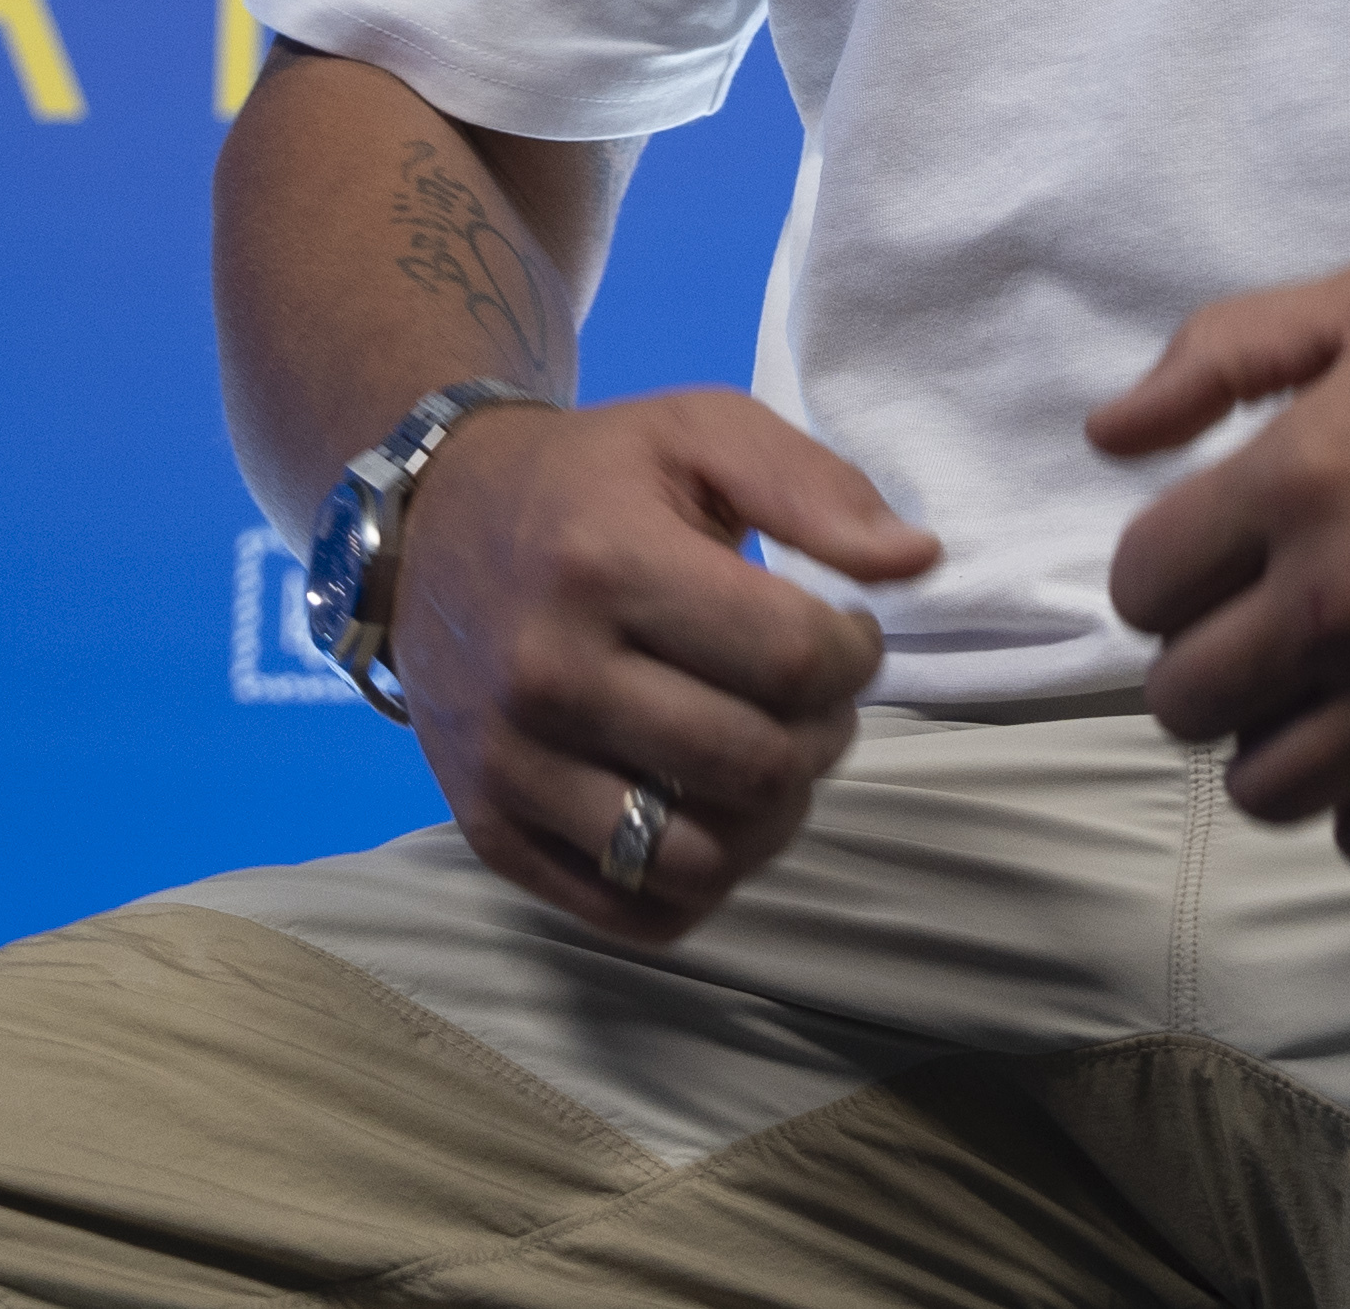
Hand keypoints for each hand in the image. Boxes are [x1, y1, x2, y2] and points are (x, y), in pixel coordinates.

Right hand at [380, 388, 938, 942]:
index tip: (844, 630)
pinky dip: (700, 880)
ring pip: (701, 859)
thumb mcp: (701, 434)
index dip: (856, 654)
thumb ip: (817, 488)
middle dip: (824, 735)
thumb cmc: (591, 481)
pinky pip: (635, 914)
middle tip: (810, 696)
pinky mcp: (491, 832)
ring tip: (766, 754)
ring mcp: (512, 766)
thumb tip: (919, 562)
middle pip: (758, 767)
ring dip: (771, 819)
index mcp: (607, 564)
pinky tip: (708, 808)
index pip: (795, 659)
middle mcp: (549, 675)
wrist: (430, 528)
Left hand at [1091, 262, 1349, 866]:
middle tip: (1281, 629)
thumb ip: (1222, 352)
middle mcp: (1346, 600)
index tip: (1227, 562)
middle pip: (1183, 701)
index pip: (1140, 589)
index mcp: (1301, 478)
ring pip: (1260, 787)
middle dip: (1217, 663)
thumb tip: (1107, 438)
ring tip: (1338, 690)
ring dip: (1283, 742)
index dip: (1173, 574)